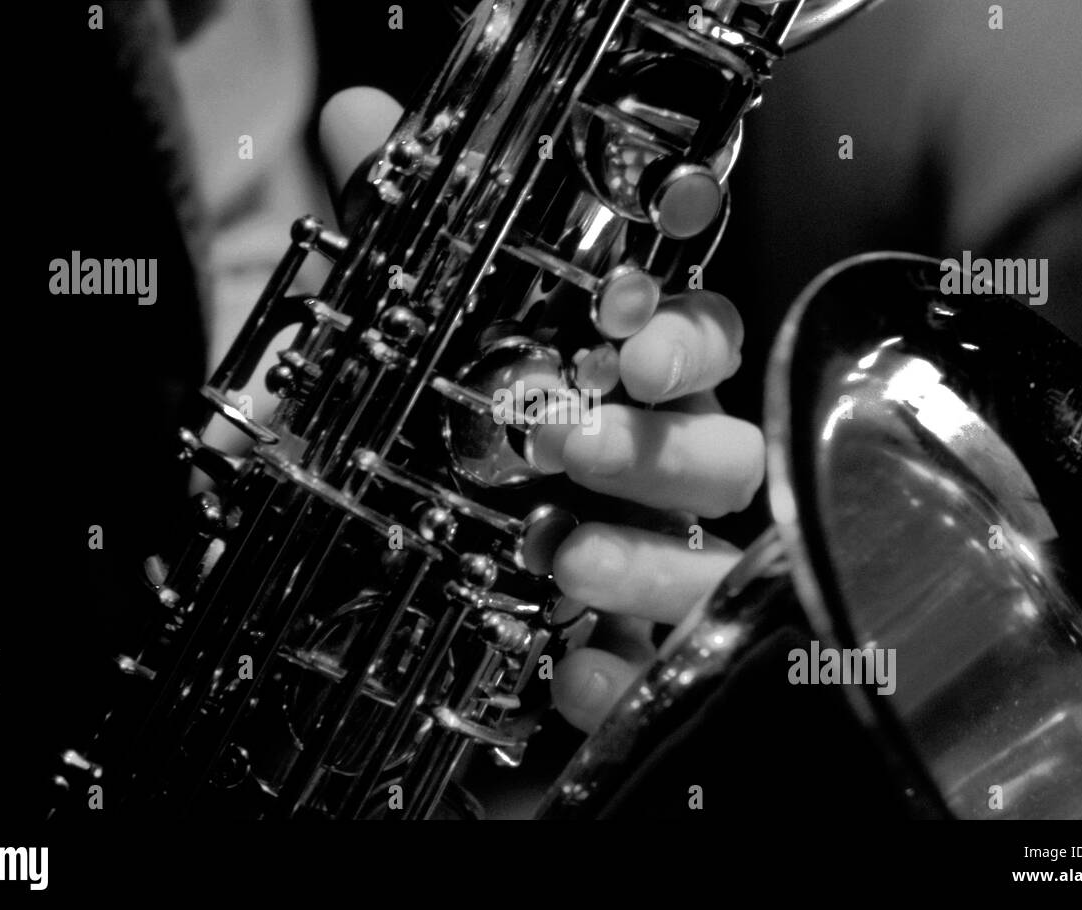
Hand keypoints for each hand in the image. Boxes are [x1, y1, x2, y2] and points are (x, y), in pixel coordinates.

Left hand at [319, 88, 763, 734]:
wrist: (376, 597)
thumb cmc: (428, 451)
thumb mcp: (397, 337)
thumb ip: (395, 232)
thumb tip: (356, 116)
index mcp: (627, 390)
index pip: (704, 347)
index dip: (685, 342)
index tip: (633, 347)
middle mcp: (657, 476)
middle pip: (725, 458)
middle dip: (661, 448)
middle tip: (571, 442)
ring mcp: (653, 571)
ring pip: (712, 568)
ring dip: (650, 561)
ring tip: (561, 557)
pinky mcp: (625, 658)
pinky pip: (660, 674)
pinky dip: (624, 677)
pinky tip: (574, 677)